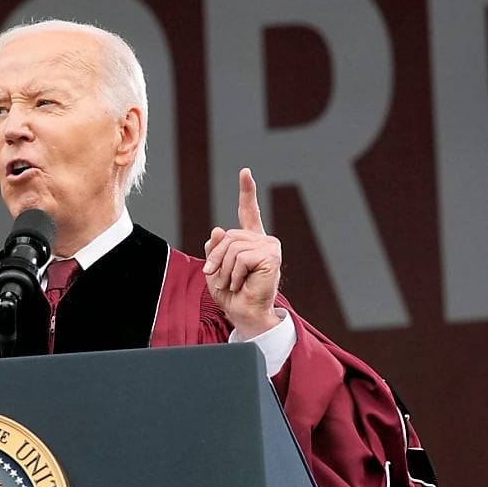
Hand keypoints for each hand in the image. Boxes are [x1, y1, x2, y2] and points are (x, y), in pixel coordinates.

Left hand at [203, 168, 281, 338]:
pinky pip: (240, 257)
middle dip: (215, 258)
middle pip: (228, 236)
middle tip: (217, 277)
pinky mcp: (272, 256)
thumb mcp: (216, 268)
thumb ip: (215, 248)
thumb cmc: (231, 294)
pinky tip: (241, 284)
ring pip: (232, 247)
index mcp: (251, 241)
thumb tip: (218, 229)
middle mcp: (263, 240)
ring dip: (224, 269)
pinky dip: (234, 274)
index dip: (247, 192)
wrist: (245, 313)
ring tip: (231, 283)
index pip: (248, 212)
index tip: (245, 172)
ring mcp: (270, 247)